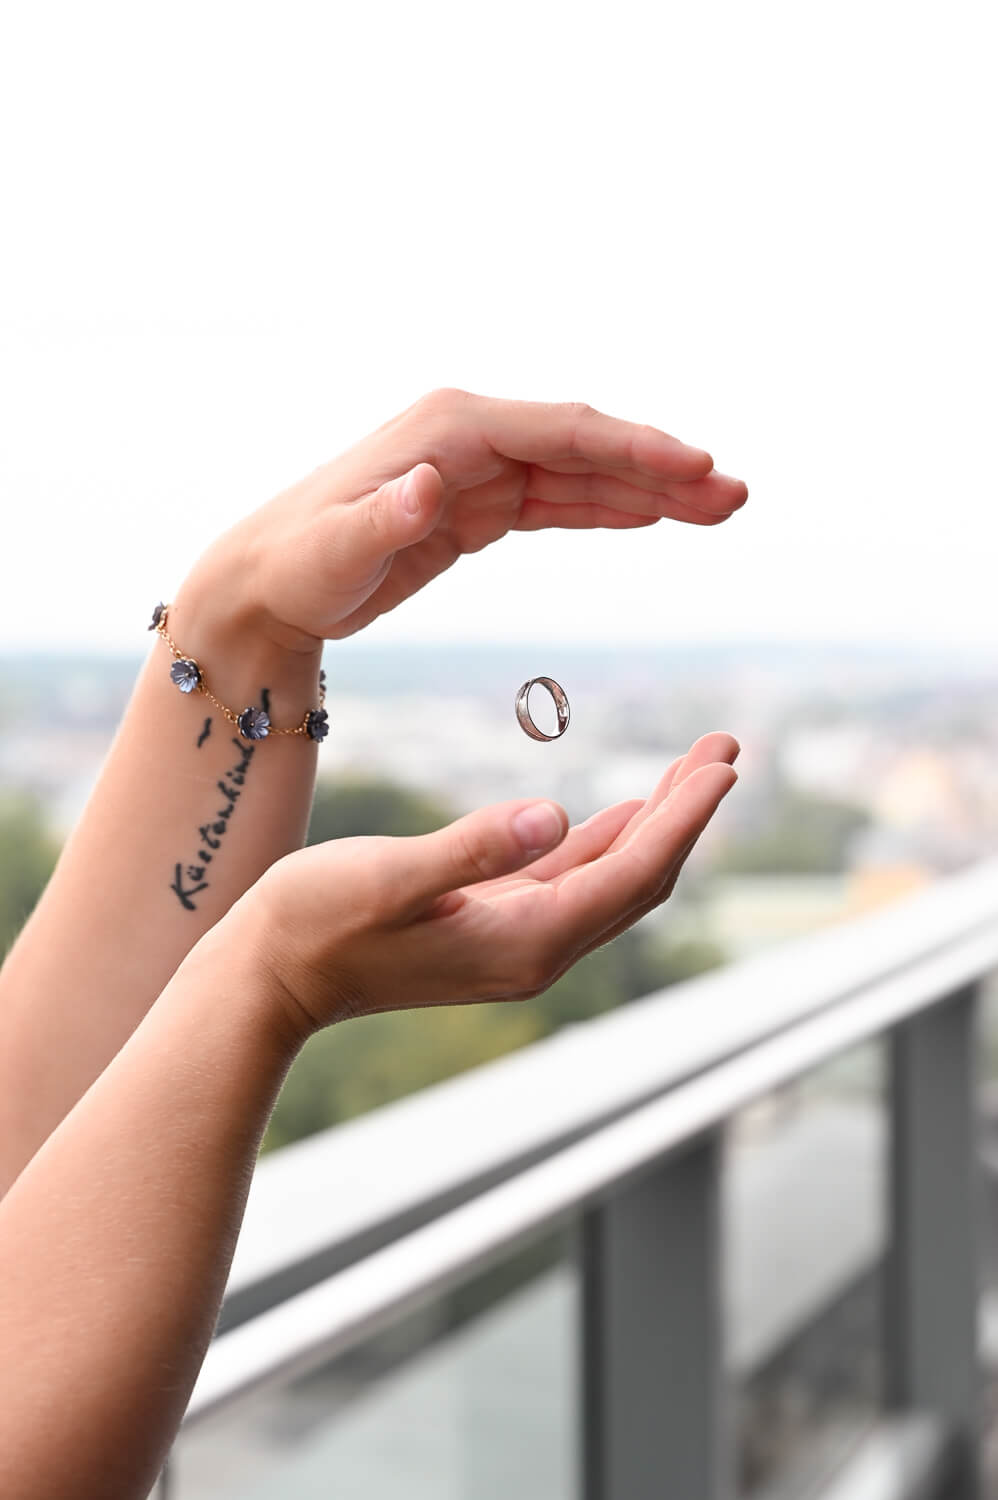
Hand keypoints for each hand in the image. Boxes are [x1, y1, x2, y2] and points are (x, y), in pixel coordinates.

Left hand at [181, 389, 747, 652]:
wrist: (268, 585)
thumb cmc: (298, 566)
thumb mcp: (334, 552)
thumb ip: (384, 520)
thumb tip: (428, 486)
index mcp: (450, 430)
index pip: (562, 431)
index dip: (635, 449)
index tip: (698, 469)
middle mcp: (471, 437)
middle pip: (588, 445)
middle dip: (663, 467)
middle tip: (735, 495)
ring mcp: (478, 469)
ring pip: (582, 474)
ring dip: (650, 490)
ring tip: (719, 510)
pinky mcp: (477, 506)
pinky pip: (558, 502)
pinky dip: (607, 508)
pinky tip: (654, 516)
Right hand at [229, 733, 738, 1040]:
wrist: (268, 978)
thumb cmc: (315, 923)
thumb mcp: (389, 879)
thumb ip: (473, 850)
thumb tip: (555, 816)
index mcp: (526, 941)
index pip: (632, 873)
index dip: (684, 817)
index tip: (724, 764)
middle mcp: (537, 950)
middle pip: (640, 876)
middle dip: (687, 812)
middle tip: (727, 745)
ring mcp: (517, 943)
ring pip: (612, 878)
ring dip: (656, 822)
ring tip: (697, 765)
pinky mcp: (492, 927)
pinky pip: (574, 883)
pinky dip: (609, 842)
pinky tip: (624, 812)